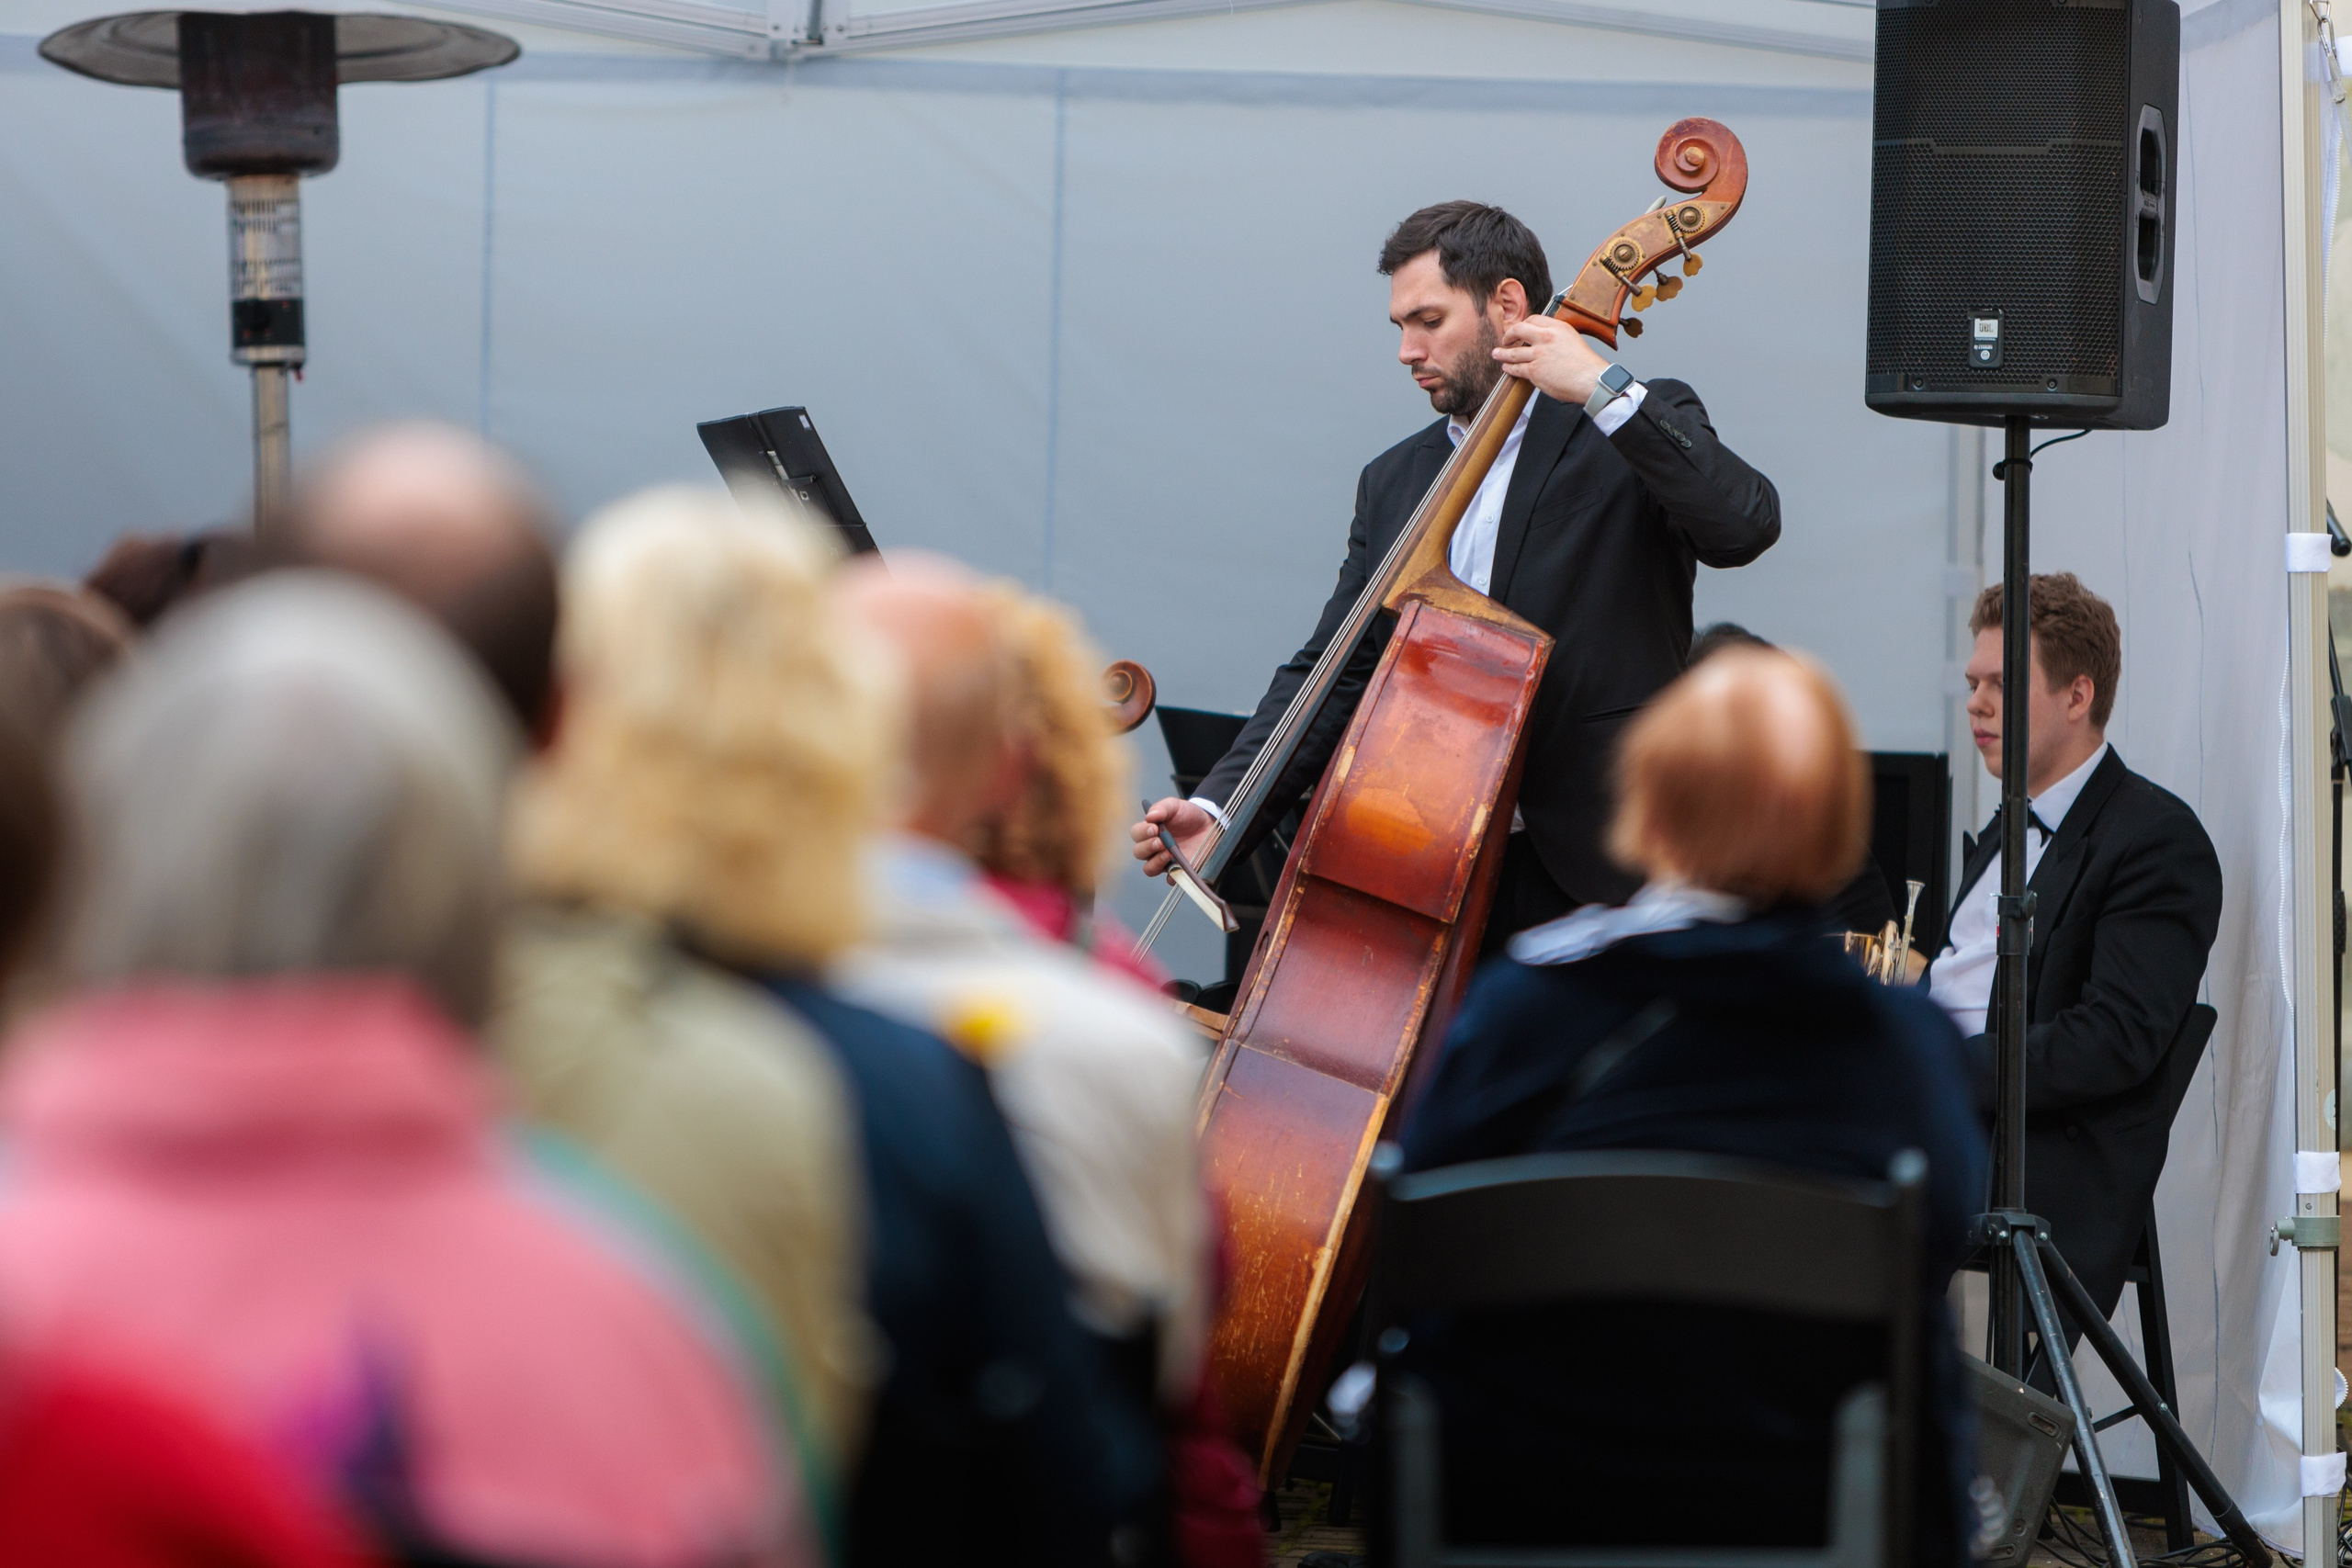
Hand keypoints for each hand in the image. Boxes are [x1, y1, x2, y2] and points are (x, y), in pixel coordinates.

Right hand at [1130, 797, 1213, 877]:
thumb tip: (1149, 816)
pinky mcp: (1178, 870)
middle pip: (1139, 853)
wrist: (1208, 825)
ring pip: (1149, 869)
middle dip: (1147, 847)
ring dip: (1156, 862)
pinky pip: (1170, 879)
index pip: (1136, 834)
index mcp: (1149, 832)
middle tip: (1160, 842)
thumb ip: (1162, 808)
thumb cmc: (1188, 815)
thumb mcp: (1175, 806)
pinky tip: (1179, 866)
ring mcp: (1164, 861)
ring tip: (1168, 853)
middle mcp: (1153, 848)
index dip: (1142, 832)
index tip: (1154, 828)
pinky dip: (1173, 875)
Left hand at [1494, 315, 1612, 405]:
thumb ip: (1557, 337)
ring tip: (1497, 354)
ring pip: (1513, 352)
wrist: (1591, 380)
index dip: (1523, 325)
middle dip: (1509, 335)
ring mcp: (1539, 354)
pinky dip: (1509, 368)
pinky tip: (1507, 367)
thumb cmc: (1586, 364)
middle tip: (1505, 340)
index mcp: (1558, 327)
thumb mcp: (1572, 340)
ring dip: (1503, 353)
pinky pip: (1516, 368)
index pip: (1533, 319)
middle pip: (1519, 330)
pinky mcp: (1535, 370)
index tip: (1519, 330)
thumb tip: (1544, 340)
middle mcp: (1547, 337)